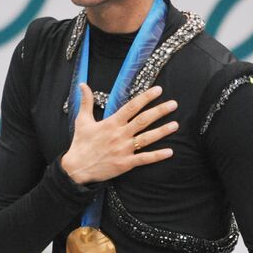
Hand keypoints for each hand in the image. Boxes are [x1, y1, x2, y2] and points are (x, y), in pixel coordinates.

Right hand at [60, 85, 177, 183]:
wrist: (76, 168)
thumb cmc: (80, 144)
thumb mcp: (82, 120)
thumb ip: (86, 102)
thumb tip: (83, 85)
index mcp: (111, 123)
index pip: (131, 107)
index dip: (145, 98)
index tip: (158, 90)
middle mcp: (119, 135)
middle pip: (143, 120)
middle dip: (159, 111)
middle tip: (174, 104)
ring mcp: (123, 149)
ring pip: (147, 138)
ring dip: (162, 131)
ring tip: (175, 125)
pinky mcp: (125, 163)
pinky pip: (144, 158)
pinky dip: (157, 156)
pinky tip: (169, 152)